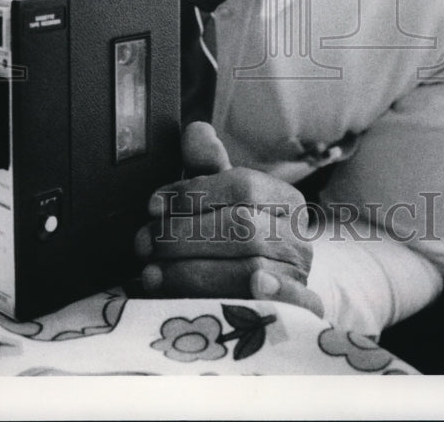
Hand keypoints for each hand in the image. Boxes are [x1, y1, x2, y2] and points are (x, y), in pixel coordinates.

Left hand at [134, 122, 323, 317]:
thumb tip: (196, 130)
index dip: (193, 193)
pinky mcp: (298, 313)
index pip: (242, 185)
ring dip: (192, 272)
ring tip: (151, 274)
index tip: (152, 205)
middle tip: (143, 243)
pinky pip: (289, 305)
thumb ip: (206, 169)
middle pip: (242, 227)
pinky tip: (235, 296)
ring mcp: (300, 277)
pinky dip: (268, 297)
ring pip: (249, 269)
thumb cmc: (234, 242)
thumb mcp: (220, 203)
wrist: (266, 300)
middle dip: (183, 235)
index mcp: (284, 200)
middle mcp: (298, 236)